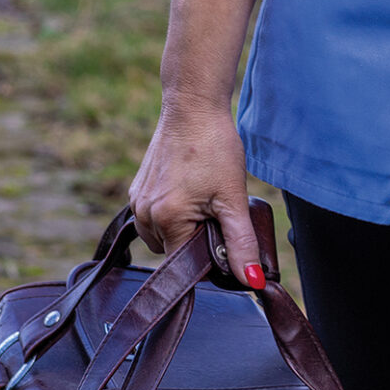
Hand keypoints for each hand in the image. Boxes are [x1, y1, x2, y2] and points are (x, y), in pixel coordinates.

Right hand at [127, 93, 265, 289]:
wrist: (193, 108)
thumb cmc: (214, 147)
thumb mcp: (233, 197)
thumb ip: (241, 242)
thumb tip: (252, 281)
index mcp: (165, 221)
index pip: (183, 265)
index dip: (206, 258)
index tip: (223, 239)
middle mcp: (143, 214)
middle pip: (171, 251)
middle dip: (195, 241)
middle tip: (216, 211)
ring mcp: (136, 201)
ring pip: (161, 235)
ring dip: (182, 227)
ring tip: (204, 198)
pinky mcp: (137, 189)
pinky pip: (153, 216)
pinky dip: (172, 212)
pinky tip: (190, 190)